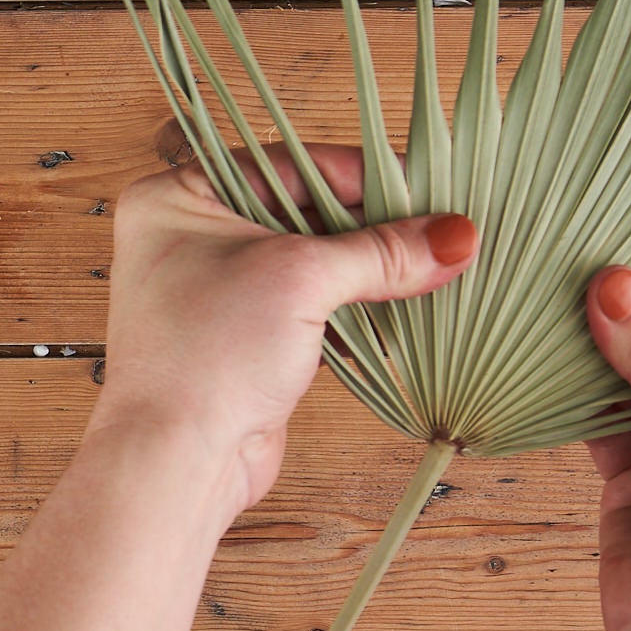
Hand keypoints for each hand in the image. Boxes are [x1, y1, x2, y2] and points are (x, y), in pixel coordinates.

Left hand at [97, 145, 477, 517]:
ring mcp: (220, 288)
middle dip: (373, 225)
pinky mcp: (248, 335)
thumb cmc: (208, 357)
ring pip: (315, 258)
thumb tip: (456, 235)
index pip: (291, 164)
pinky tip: (399, 306)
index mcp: (181, 197)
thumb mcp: (302, 280)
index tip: (424, 186)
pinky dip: (355, 304)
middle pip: (306, 209)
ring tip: (429, 265)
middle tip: (437, 227)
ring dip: (369, 267)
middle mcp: (195, 235)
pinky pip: (314, 302)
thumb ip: (382, 253)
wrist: (175, 466)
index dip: (361, 176)